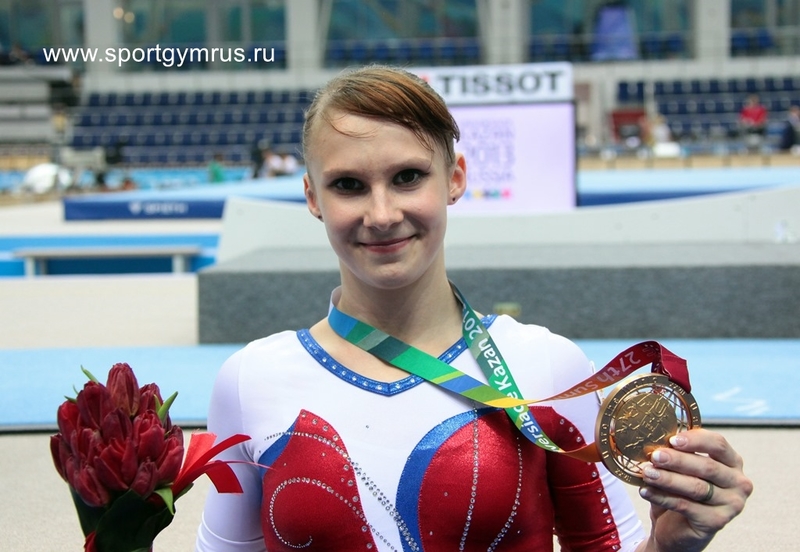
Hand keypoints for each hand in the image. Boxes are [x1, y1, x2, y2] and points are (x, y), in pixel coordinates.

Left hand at [635, 428, 752, 551]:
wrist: (677, 528)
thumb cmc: (681, 490)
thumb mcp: (681, 468)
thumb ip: (678, 454)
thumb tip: (657, 440)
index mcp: (732, 462)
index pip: (718, 444)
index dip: (695, 440)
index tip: (672, 440)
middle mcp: (738, 482)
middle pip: (707, 467)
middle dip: (678, 460)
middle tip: (654, 456)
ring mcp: (732, 504)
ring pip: (697, 487)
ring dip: (668, 479)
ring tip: (647, 473)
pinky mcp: (717, 522)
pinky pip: (687, 506)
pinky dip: (663, 497)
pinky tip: (646, 491)